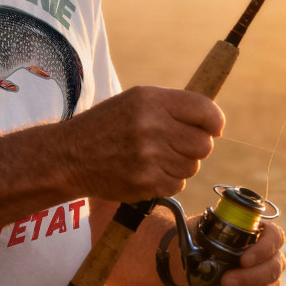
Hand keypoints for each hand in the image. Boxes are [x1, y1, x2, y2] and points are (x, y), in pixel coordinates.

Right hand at [61, 86, 223, 201]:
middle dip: (195, 145)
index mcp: (151, 101)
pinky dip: (168, 181)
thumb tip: (214, 123)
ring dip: (180, 164)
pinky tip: (149, 171)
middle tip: (176, 144)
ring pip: (192, 166)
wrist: (71, 155)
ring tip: (156, 157)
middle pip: (203, 143)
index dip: (214, 121)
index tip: (213, 128)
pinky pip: (178, 185)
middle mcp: (152, 127)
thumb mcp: (136, 101)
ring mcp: (149, 157)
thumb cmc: (107, 125)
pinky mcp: (146, 183)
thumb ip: (173, 107)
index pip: (205, 111)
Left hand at [195, 222, 285, 285]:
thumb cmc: (201, 240)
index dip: (264, 249)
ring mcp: (267, 283)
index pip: (275, 237)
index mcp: (260, 233)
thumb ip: (206, 233)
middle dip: (248, 279)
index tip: (243, 259)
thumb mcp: (201, 229)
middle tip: (224, 282)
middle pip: (272, 270)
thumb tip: (203, 246)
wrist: (193, 261)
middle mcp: (270, 258)